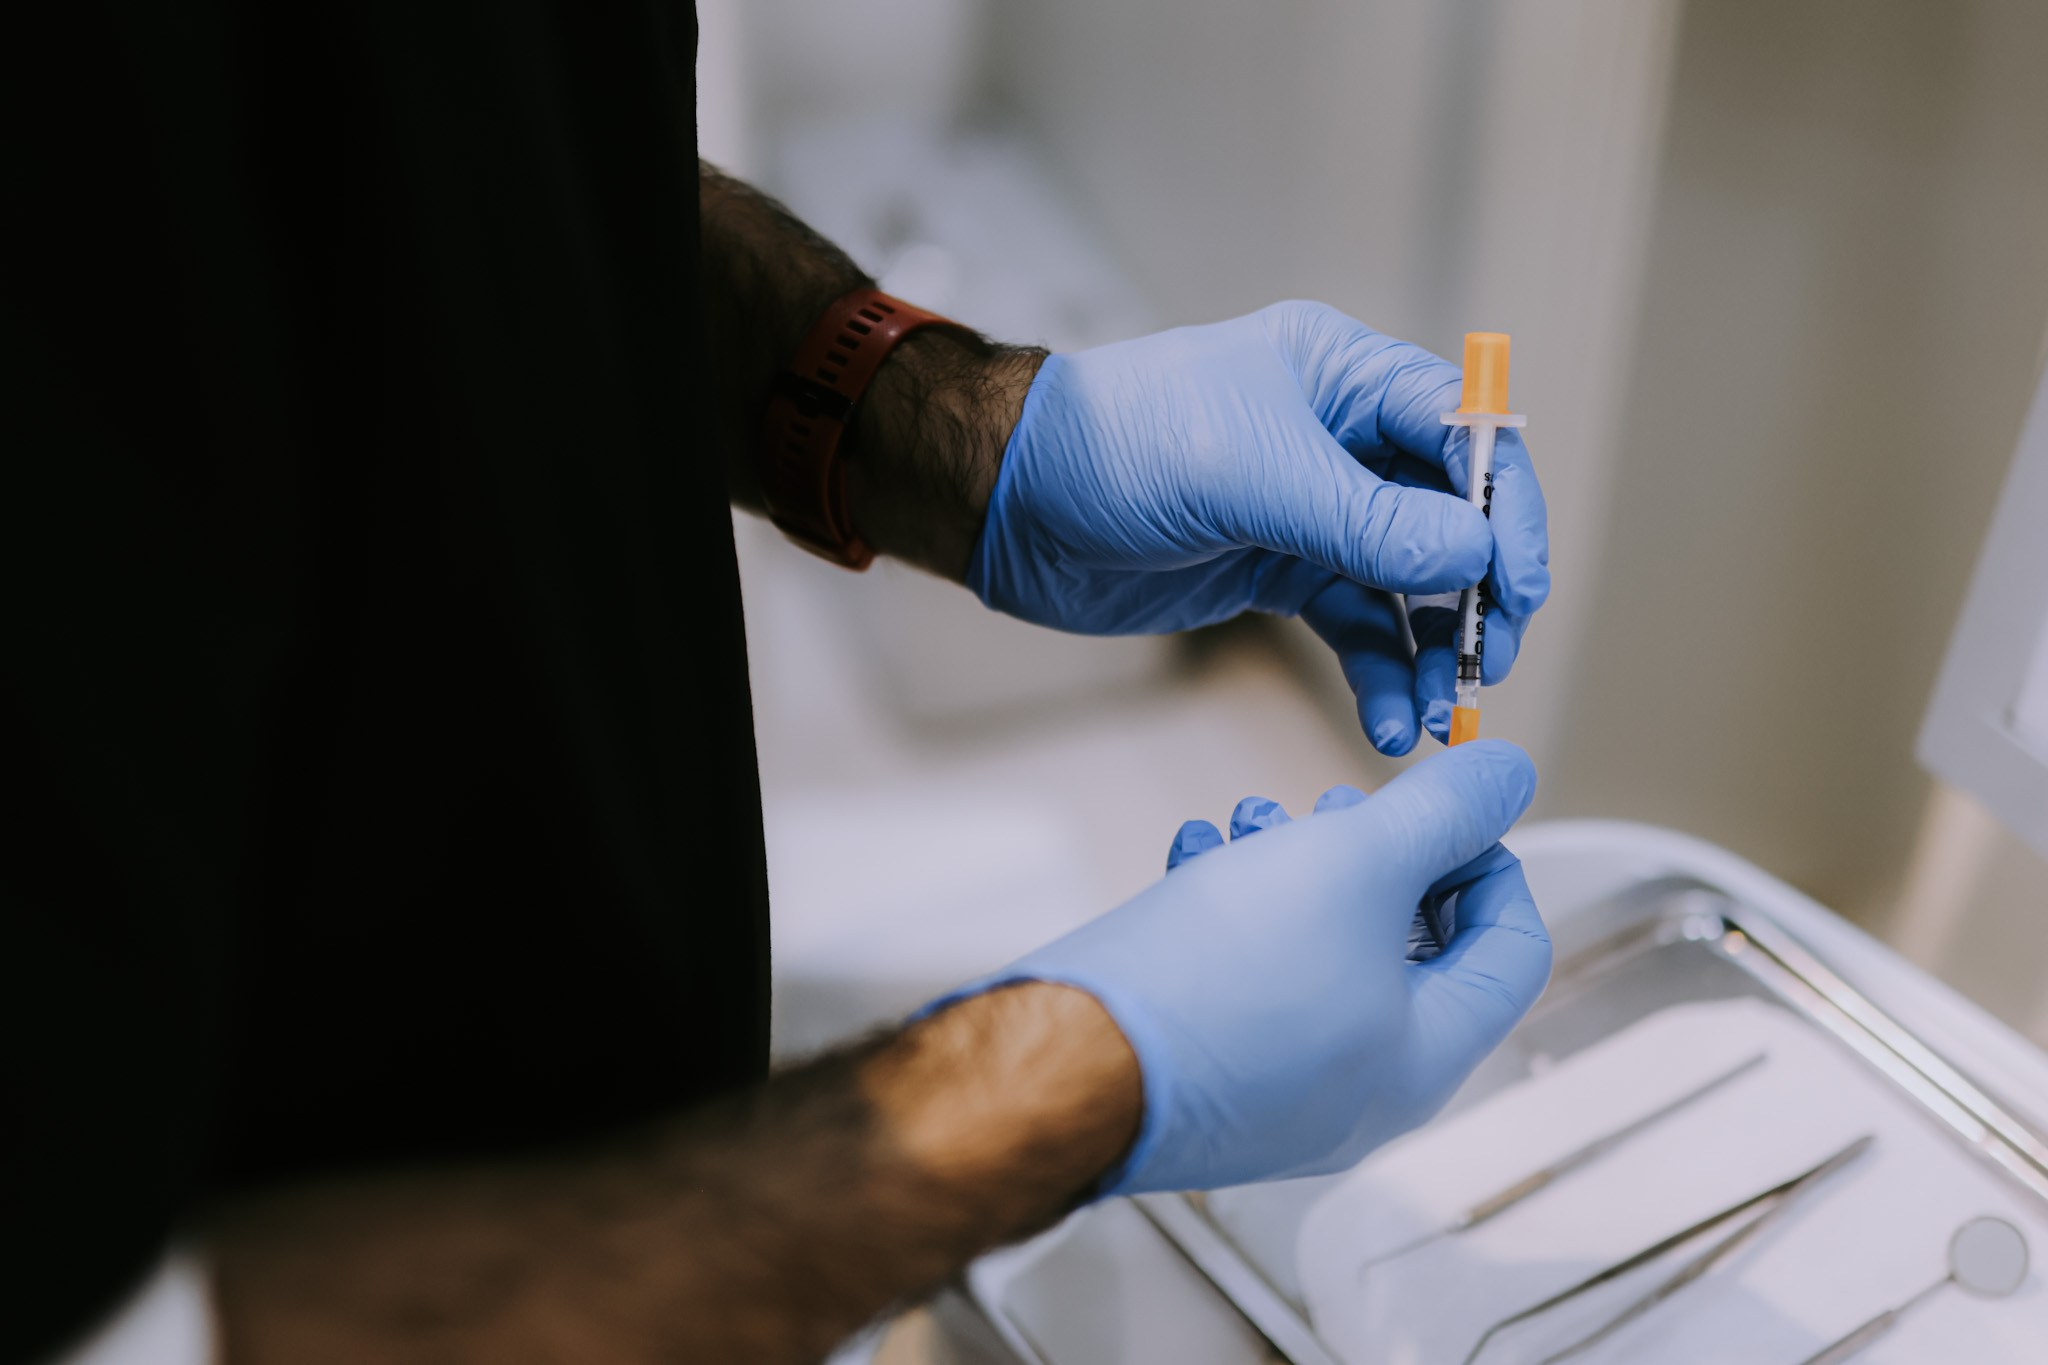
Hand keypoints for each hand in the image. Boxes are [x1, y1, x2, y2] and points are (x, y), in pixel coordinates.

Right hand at [924, 741, 1550, 1194]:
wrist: (1068, 1057)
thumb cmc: (1216, 980)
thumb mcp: (1355, 861)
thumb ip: (1445, 812)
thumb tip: (1508, 775)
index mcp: (1424, 1058)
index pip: (1512, 949)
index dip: (1487, 858)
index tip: (1439, 810)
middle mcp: (1362, 1093)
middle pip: (1412, 950)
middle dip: (1373, 857)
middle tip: (1332, 810)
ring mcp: (1282, 1092)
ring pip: (1323, 956)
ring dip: (1295, 870)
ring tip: (1251, 822)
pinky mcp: (1211, 1077)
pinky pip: (1253, 984)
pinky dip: (1237, 912)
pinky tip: (1197, 861)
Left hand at [970, 302, 1549, 753]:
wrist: (1012, 504)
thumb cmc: (1116, 448)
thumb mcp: (1252, 476)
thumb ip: (1368, 520)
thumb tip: (1476, 555)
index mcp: (1343, 375)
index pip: (1465, 432)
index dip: (1506, 509)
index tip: (1519, 586)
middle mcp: (1341, 437)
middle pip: (1452, 516)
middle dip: (1479, 595)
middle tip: (1488, 665)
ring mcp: (1313, 509)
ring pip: (1410, 584)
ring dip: (1432, 652)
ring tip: (1435, 716)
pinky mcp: (1279, 570)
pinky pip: (1358, 626)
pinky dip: (1381, 674)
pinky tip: (1391, 722)